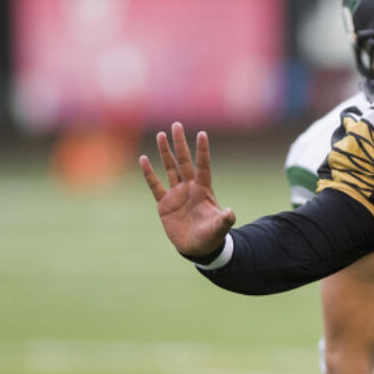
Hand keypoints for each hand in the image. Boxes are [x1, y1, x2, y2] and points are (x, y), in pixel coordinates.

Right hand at [139, 123, 236, 257]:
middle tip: (177, 125)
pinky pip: (155, 185)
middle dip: (180, 144)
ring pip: (170, 168)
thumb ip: (224, 220)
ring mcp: (176, 194)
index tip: (202, 134)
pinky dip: (149, 173)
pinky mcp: (164, 203)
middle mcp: (189, 188)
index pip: (203, 166)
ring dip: (165, 152)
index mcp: (204, 190)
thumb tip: (230, 213)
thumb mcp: (219, 229)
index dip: (202, 151)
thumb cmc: (211, 237)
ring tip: (161, 135)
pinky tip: (143, 159)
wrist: (197, 248)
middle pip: (184, 161)